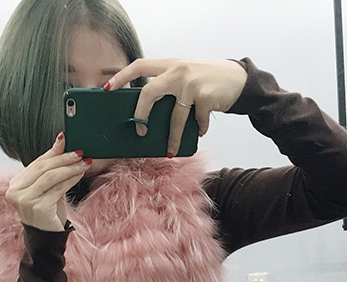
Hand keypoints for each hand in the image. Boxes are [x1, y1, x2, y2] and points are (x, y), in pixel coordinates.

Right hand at [5, 133, 88, 231]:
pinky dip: (70, 179)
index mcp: (15, 185)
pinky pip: (57, 188)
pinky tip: (79, 174)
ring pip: (50, 177)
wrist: (46, 239)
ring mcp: (25, 200)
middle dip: (63, 158)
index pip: (36, 163)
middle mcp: (16, 192)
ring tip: (84, 163)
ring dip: (69, 168)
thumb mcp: (48, 188)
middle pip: (42, 168)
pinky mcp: (38, 208)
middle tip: (79, 152)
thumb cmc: (47, 213)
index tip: (65, 140)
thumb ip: (51, 167)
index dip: (52, 151)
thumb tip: (61, 141)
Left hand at [105, 59, 247, 156]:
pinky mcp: (204, 96)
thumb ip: (169, 86)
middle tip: (139, 130)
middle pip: (149, 92)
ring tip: (170, 151)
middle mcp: (178, 70)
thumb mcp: (186, 77)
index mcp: (170, 64)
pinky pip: (195, 121)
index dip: (122, 76)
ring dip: (172, 138)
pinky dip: (198, 130)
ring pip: (174, 117)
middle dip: (141, 113)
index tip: (107, 88)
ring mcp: (191, 84)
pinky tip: (200, 132)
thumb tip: (148, 111)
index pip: (140, 65)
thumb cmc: (208, 81)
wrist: (239, 80)